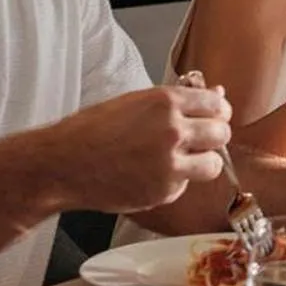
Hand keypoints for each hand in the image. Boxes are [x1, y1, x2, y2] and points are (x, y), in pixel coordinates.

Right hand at [30, 85, 228, 213]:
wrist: (63, 164)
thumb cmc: (92, 130)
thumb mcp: (134, 102)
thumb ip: (176, 100)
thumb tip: (216, 94)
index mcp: (165, 102)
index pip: (217, 103)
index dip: (217, 111)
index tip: (213, 117)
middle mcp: (172, 131)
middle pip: (222, 133)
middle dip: (213, 136)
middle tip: (200, 140)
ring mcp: (170, 164)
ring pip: (213, 164)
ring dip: (202, 162)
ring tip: (183, 161)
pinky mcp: (163, 191)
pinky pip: (186, 185)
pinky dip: (176, 182)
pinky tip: (153, 175)